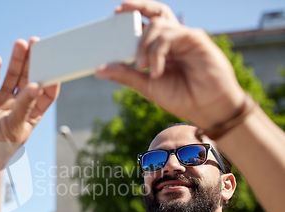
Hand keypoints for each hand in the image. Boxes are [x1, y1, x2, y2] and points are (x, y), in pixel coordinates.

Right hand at [0, 38, 59, 156]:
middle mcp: (18, 104)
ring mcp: (1, 100)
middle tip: (37, 43)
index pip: (46, 93)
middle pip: (28, 78)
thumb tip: (37, 85)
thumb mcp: (15, 127)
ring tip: (20, 44)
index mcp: (32, 113)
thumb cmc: (0, 148)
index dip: (51, 79)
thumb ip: (24, 105)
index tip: (57, 63)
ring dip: (15, 60)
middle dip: (33, 61)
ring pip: (11, 76)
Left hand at [95, 0, 245, 129]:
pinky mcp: (195, 38)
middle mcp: (173, 39)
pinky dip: (157, 52)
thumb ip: (124, 74)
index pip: (145, 26)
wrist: (206, 108)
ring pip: (158, 25)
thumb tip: (99, 69)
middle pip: (156, 12)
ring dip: (144, 45)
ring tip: (141, 66)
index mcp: (162, 48)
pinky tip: (156, 71)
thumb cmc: (181, 96)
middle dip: (137, 6)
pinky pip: (168, 36)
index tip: (115, 14)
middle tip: (120, 10)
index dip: (132, 17)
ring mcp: (184, 37)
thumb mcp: (146, 85)